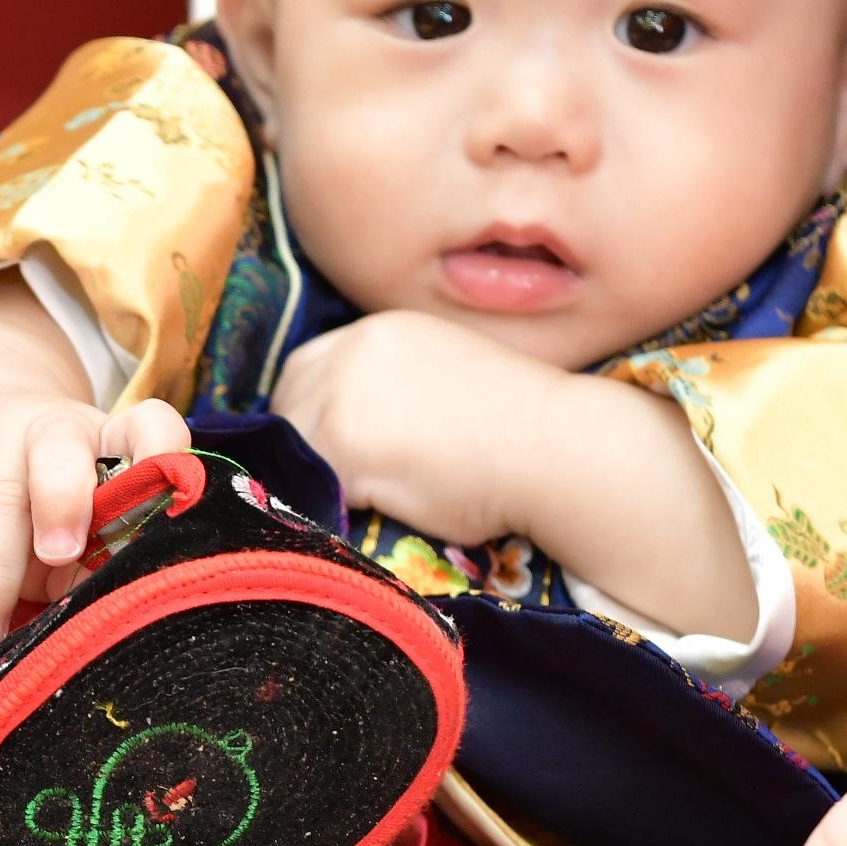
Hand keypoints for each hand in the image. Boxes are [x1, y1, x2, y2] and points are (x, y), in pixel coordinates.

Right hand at [0, 385, 192, 642]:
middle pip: (60, 451)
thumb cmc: (33, 518)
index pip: (148, 426)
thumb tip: (111, 617)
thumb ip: (98, 563)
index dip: (162, 452)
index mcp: (108, 445)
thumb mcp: (77, 536)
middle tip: (58, 557)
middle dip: (61, 503)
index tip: (168, 495)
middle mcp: (51, 427)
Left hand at [268, 311, 565, 546]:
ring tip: (362, 501)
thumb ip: (397, 389)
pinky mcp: (341, 443)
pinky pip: (310, 483)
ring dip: (318, 476)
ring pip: (295, 445)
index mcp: (381, 330)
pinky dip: (330, 504)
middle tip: (335, 482)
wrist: (556, 448)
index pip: (309, 367)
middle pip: (289, 401)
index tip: (327, 444)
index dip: (313, 409)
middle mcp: (353, 350)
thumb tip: (369, 429)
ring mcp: (341, 395)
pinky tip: (369, 514)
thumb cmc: (525, 427)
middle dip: (305, 441)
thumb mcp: (448, 377)